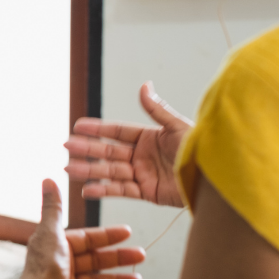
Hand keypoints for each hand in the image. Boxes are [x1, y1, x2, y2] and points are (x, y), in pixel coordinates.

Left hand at [19, 180, 144, 278]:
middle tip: (142, 255)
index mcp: (55, 246)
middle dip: (118, 258)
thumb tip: (48, 178)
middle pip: (94, 261)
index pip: (86, 239)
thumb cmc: (44, 265)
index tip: (128, 232)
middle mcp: (59, 266)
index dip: (107, 235)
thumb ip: (53, 207)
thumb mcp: (50, 232)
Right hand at [65, 82, 192, 207]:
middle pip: (108, 152)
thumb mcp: (176, 126)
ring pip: (110, 171)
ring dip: (88, 170)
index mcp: (149, 138)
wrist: (213, 177)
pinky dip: (103, 190)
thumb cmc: (200, 149)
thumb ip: (156, 109)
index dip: (97, 129)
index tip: (77, 126)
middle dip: (86, 149)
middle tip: (66, 147)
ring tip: (68, 169)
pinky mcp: (147, 192)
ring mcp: (143, 174)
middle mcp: (143, 156)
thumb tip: (144, 85)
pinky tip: (86, 189)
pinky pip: (121, 191)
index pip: (117, 132)